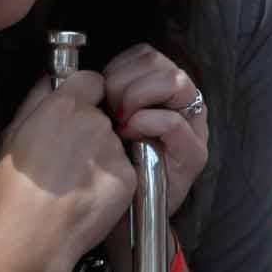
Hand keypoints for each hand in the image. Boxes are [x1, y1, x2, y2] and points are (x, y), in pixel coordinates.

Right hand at [0, 71, 135, 271]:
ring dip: (99, 157)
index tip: (76, 110)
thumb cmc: (16, 191)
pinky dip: (109, 180)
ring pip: (112, 143)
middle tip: (67, 158)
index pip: (92, 80)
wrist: (35, 239)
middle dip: (89, 130)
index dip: (85, 94)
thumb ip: (34, 100)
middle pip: (101, 115)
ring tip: (74, 182)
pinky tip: (87, 196)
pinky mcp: (127, 177)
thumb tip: (48, 79)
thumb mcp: (10, 136)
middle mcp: (93, 123)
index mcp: (63, 106)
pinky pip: (121, 170)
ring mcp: (112, 151)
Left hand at [102, 43, 208, 219]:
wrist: (117, 217)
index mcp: (160, 91)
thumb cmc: (105, 166)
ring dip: (137, 96)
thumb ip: (98, 93)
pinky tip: (129, 135)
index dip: (120, 66)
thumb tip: (77, 73)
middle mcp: (182, 103)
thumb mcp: (98, 121)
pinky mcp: (194, 154)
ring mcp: (192, 128)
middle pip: (160, 63)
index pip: (146, 54)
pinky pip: (174, 122)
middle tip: (109, 108)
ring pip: (175, 81)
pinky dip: (147, 122)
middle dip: (125, 81)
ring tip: (120, 121)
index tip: (102, 90)